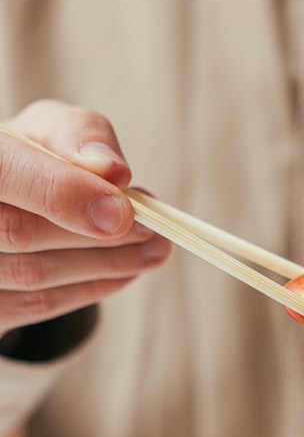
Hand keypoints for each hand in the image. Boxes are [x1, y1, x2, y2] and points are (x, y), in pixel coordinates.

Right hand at [0, 99, 170, 338]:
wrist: (8, 200)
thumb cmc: (31, 158)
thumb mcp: (51, 131)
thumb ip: (79, 136)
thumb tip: (113, 172)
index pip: (3, 173)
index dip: (60, 191)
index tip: (122, 208)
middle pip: (18, 232)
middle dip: (98, 235)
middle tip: (153, 227)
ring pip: (33, 275)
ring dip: (106, 265)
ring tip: (155, 248)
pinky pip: (35, 305)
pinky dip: (90, 288)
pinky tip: (125, 270)